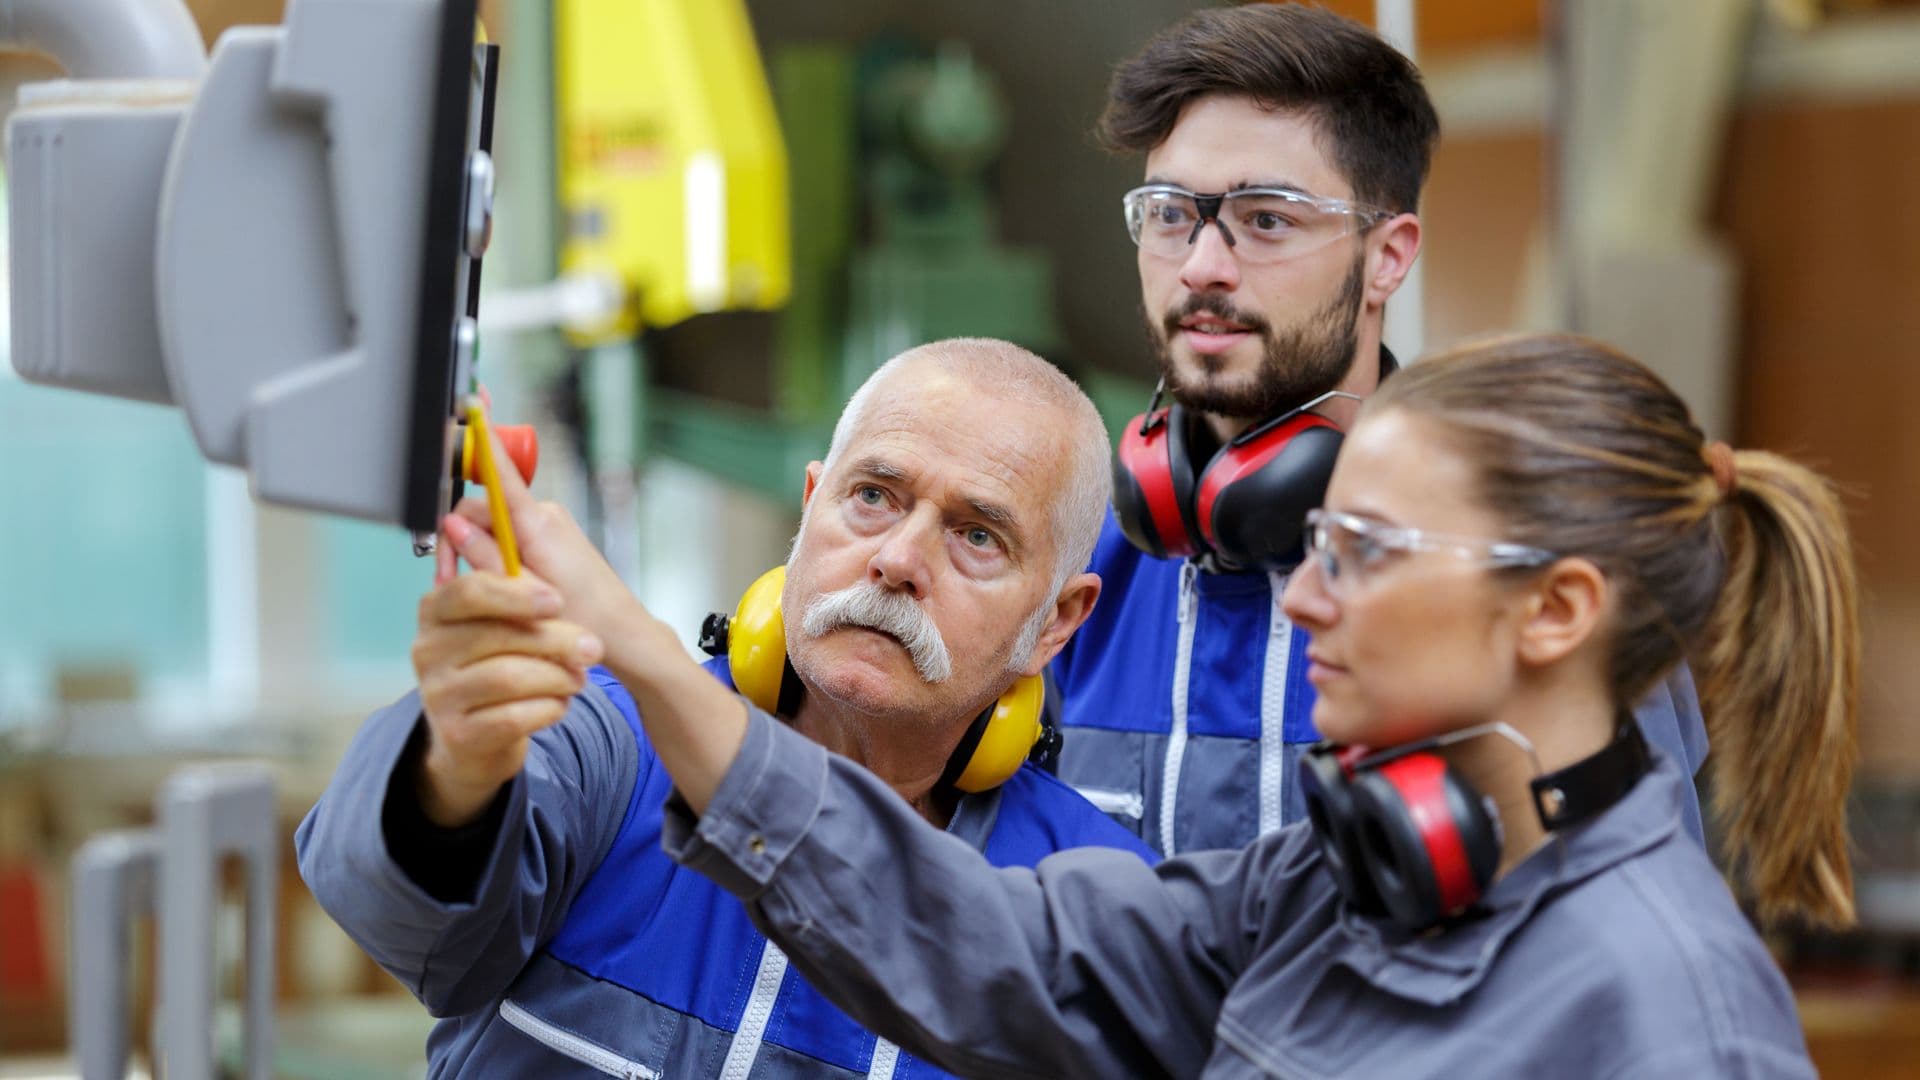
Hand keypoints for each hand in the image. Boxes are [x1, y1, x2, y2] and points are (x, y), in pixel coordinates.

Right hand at [410, 569, 603, 825]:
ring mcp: (438, 695)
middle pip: (498, 636)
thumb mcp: (501, 629)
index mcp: (436, 611)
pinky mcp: (458, 734)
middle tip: (592, 649)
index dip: (517, 594)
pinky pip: (515, 717)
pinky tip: (559, 705)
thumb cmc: (496, 667)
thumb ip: (521, 608)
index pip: (469, 591)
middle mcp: (428, 651)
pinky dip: (549, 708)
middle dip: (556, 640)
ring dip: (557, 677)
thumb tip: (555, 599)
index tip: (558, 601)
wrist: (474, 739)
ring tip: (578, 679)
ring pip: (509, 678)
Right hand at [434, 422, 640, 653]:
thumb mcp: (524, 593)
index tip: (473, 404)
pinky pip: (511, 534)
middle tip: (452, 579)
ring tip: (486, 592)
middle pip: (482, 509)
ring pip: (494, 525)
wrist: (623, 633)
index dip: (483, 439)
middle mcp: (544, 514)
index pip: (500, 472)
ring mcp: (549, 523)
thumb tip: (452, 526)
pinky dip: (497, 554)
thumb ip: (485, 556)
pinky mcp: (552, 536)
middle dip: (461, 538)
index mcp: (537, 524)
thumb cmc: (583, 618)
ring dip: (479, 551)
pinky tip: (502, 585)